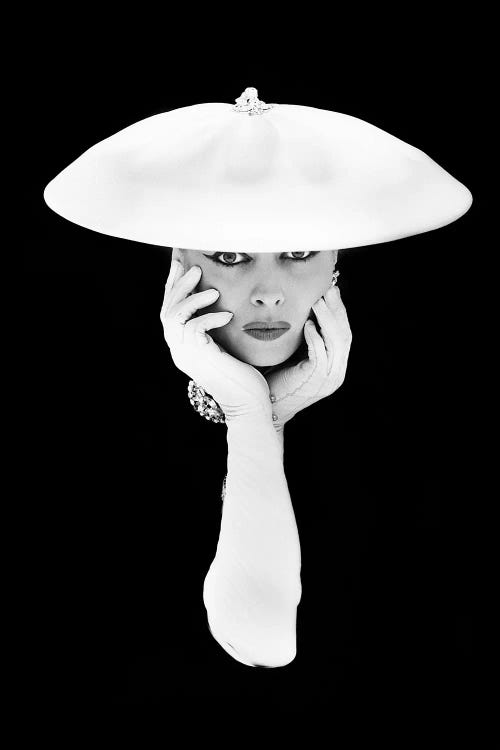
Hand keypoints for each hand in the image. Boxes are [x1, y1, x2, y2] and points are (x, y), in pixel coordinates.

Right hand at [160, 257, 271, 421]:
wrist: (249, 406)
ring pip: (174, 317)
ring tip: (212, 289)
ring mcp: (187, 355)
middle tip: (194, 267)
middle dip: (178, 285)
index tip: (181, 263)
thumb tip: (225, 303)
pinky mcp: (200, 358)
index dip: (174, 287)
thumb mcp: (227, 348)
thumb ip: (218, 330)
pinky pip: (195, 328)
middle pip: (167, 311)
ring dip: (191, 298)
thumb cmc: (245, 378)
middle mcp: (180, 351)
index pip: (171, 312)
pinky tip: (227, 315)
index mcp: (184, 348)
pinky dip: (210, 317)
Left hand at [264, 284, 351, 430]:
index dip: (339, 311)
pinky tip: (308, 324)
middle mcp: (337, 373)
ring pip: (337, 343)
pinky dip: (316, 337)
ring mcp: (329, 378)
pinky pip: (320, 354)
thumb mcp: (296, 354)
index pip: (345, 333)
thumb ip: (306, 337)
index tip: (331, 291)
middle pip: (345, 335)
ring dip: (328, 319)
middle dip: (337, 310)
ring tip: (318, 302)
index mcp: (335, 366)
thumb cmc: (277, 379)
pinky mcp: (315, 380)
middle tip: (329, 290)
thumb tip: (308, 308)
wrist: (267, 407)